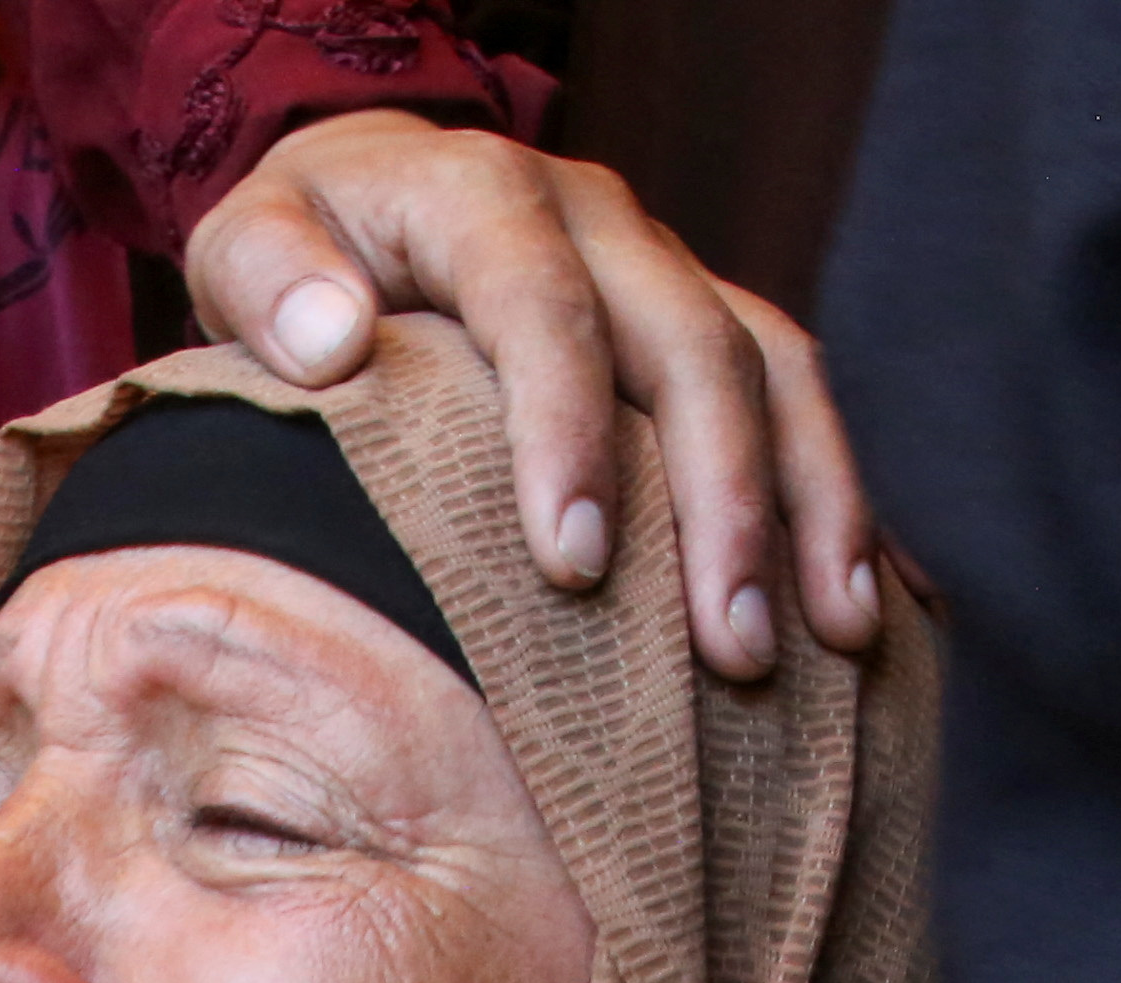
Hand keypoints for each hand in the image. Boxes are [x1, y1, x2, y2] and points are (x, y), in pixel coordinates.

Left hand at [183, 117, 878, 682]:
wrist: (371, 193)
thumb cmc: (303, 254)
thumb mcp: (246, 245)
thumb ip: (269, 281)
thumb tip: (334, 338)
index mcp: (485, 196)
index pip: (542, 305)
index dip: (569, 430)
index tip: (574, 564)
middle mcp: (602, 222)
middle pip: (696, 346)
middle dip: (725, 503)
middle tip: (732, 650)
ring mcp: (670, 270)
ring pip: (779, 369)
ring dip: (817, 505)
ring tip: (838, 637)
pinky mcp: (710, 320)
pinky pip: (800, 400)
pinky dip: (842, 500)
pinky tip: (874, 606)